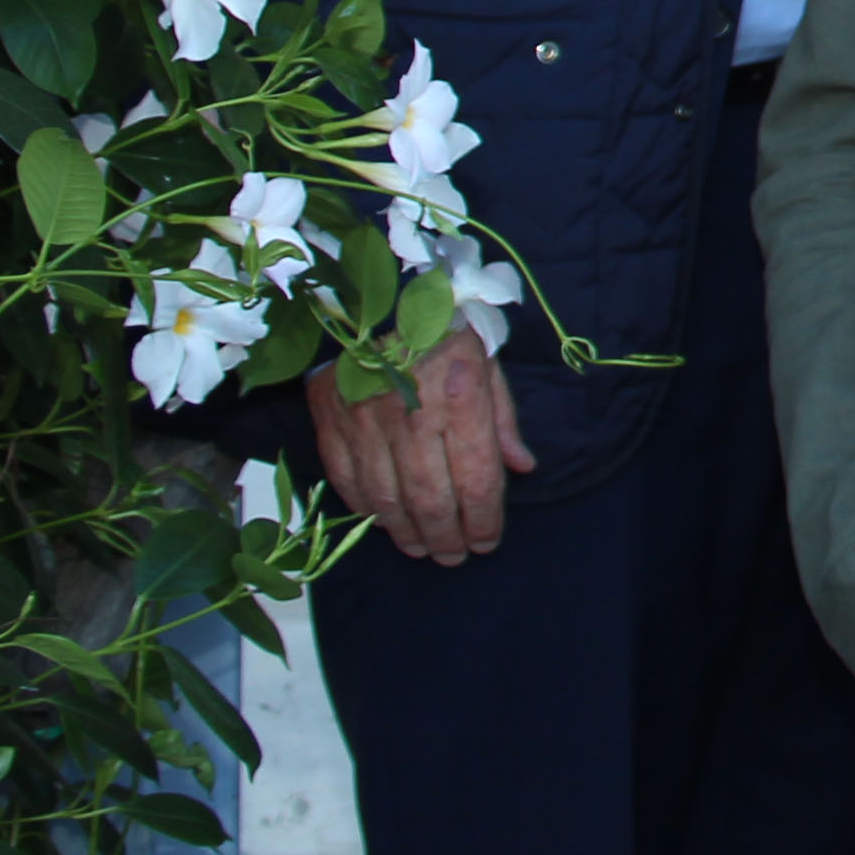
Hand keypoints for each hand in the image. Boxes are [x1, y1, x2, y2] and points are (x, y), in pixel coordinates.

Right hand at [307, 329, 536, 562]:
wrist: (372, 296)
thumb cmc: (442, 329)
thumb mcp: (488, 361)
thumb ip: (502, 419)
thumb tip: (521, 467)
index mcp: (459, 399)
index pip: (476, 478)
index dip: (484, 519)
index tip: (489, 540)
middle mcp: (413, 418)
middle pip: (431, 499)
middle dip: (448, 537)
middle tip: (456, 557)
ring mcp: (367, 424)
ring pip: (387, 500)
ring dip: (407, 533)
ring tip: (424, 549)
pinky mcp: (332, 425)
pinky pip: (349, 483)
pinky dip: (368, 511)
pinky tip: (385, 522)